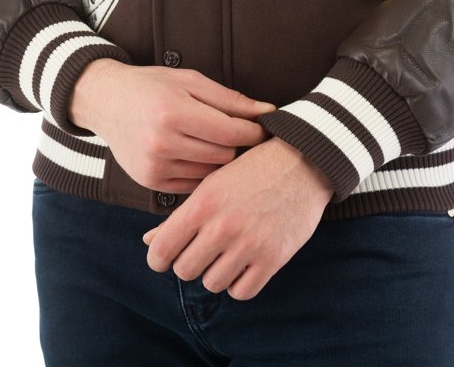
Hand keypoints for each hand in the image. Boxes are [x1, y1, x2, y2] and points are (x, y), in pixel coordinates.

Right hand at [68, 59, 275, 192]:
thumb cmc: (152, 86)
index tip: (265, 126)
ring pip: (210, 174)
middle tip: (244, 134)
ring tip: (221, 144)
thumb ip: (230, 99)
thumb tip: (268, 111)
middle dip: (238, 145)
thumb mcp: (191, 81)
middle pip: (223, 156)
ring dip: (220, 161)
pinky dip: (202, 172)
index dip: (254, 131)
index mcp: (174, 113)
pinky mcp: (150, 182)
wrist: (106, 102)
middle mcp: (162, 144)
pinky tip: (200, 155)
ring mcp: (155, 167)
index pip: (230, 133)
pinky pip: (192, 185)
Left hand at [142, 137, 334, 299]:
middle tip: (202, 250)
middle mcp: (223, 226)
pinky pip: (242, 291)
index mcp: (203, 203)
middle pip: (185, 270)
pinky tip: (244, 264)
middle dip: (190, 262)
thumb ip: (180, 215)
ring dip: (216, 272)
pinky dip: (239, 282)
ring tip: (227, 253)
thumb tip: (149, 242)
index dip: (158, 258)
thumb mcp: (213, 183)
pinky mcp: (273, 258)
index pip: (162, 250)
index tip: (165, 257)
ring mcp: (249, 244)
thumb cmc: (253, 169)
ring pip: (212, 283)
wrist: (304, 162)